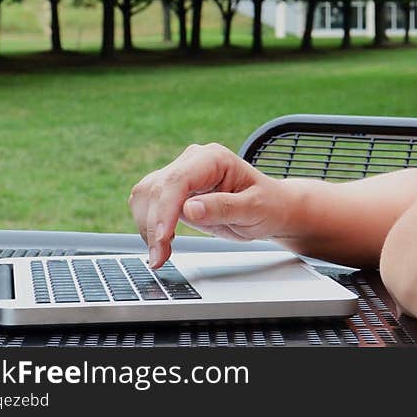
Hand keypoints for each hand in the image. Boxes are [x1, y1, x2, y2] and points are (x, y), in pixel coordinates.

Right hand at [128, 143, 288, 267]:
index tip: (162, 237)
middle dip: (154, 225)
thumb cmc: (267, 204)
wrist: (270, 208)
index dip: (165, 209)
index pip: (178, 179)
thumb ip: (223, 207)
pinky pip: (149, 204)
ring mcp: (182, 175)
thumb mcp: (254, 209)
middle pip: (157, 188)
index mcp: (214, 158)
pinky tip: (162, 243)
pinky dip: (148, 226)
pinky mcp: (174, 192)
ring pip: (146, 195)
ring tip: (161, 254)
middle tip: (160, 258)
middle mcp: (194, 161)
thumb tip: (188, 209)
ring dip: (147, 226)